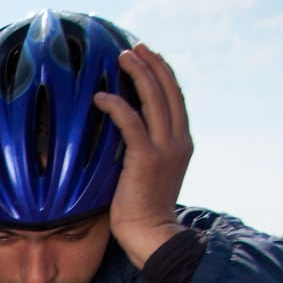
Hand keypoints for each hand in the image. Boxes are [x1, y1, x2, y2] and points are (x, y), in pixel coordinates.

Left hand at [93, 43, 191, 266]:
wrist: (151, 235)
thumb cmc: (143, 210)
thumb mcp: (150, 173)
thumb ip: (144, 150)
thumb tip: (122, 135)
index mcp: (182, 142)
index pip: (175, 98)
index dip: (162, 74)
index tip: (147, 56)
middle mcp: (178, 141)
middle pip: (168, 90)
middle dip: (151, 64)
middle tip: (134, 47)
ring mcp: (165, 149)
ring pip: (154, 99)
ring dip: (138, 74)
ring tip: (122, 57)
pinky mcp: (146, 159)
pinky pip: (131, 123)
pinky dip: (116, 106)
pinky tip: (100, 96)